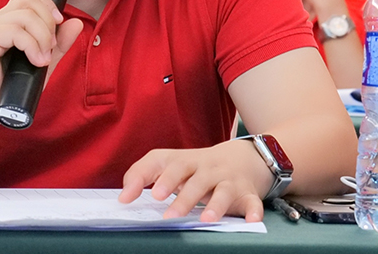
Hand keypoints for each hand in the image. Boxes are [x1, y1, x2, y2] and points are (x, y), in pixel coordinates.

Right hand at [0, 0, 82, 123]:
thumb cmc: (6, 91)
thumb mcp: (40, 63)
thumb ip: (57, 44)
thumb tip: (76, 22)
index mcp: (5, 22)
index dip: (46, 4)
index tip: (57, 25)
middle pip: (28, 0)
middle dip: (47, 21)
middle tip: (50, 47)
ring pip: (24, 15)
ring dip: (42, 36)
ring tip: (43, 59)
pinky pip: (14, 31)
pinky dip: (32, 45)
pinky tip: (36, 62)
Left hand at [119, 140, 271, 221]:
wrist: (243, 157)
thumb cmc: (198, 166)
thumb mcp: (171, 163)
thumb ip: (143, 174)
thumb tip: (123, 197)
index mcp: (187, 161)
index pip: (171, 164)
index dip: (158, 178)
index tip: (146, 195)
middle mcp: (208, 169)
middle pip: (197, 180)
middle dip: (184, 197)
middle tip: (170, 215)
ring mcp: (229, 181)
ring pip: (223, 191)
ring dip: (216, 205)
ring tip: (206, 219)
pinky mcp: (248, 194)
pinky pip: (252, 202)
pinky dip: (254, 211)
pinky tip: (252, 220)